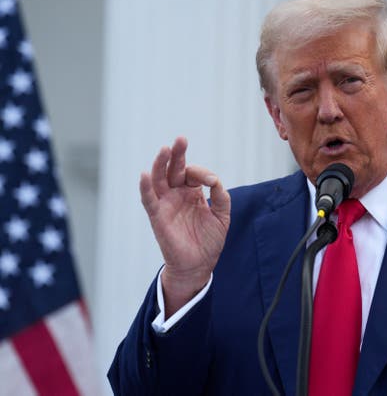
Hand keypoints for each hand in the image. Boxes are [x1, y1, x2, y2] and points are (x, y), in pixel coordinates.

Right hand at [140, 137, 230, 314]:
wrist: (199, 265)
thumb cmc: (209, 241)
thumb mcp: (222, 217)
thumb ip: (221, 198)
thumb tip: (215, 180)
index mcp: (192, 192)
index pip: (193, 173)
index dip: (203, 173)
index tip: (212, 182)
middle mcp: (177, 195)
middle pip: (173, 169)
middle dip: (177, 154)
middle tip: (181, 139)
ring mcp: (166, 204)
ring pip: (159, 179)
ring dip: (160, 164)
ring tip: (165, 149)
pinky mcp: (157, 217)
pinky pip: (149, 199)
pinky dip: (145, 187)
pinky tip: (145, 174)